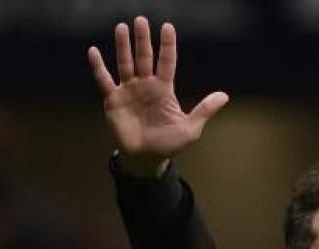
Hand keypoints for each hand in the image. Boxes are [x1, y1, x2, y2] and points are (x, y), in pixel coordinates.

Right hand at [88, 16, 228, 176]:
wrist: (146, 159)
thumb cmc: (168, 144)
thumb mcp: (190, 128)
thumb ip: (204, 110)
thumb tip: (224, 95)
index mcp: (164, 89)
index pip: (167, 62)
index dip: (167, 45)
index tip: (168, 27)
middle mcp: (145, 85)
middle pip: (144, 57)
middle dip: (142, 40)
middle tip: (141, 21)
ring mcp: (128, 91)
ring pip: (125, 63)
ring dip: (123, 46)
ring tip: (122, 27)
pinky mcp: (113, 100)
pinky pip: (104, 80)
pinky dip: (98, 67)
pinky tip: (94, 51)